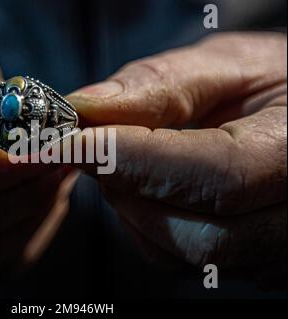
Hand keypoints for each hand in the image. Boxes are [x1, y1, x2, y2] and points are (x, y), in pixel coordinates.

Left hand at [67, 33, 286, 273]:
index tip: (68, 142)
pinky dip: (150, 226)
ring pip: (185, 256)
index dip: (128, 161)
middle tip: (96, 149)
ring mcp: (277, 248)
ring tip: (127, 163)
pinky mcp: (253, 259)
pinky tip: (152, 188)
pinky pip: (185, 261)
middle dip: (128, 191)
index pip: (212, 176)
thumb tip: (89, 108)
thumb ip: (162, 85)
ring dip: (135, 210)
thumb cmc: (276, 80)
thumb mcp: (229, 65)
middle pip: (199, 235)